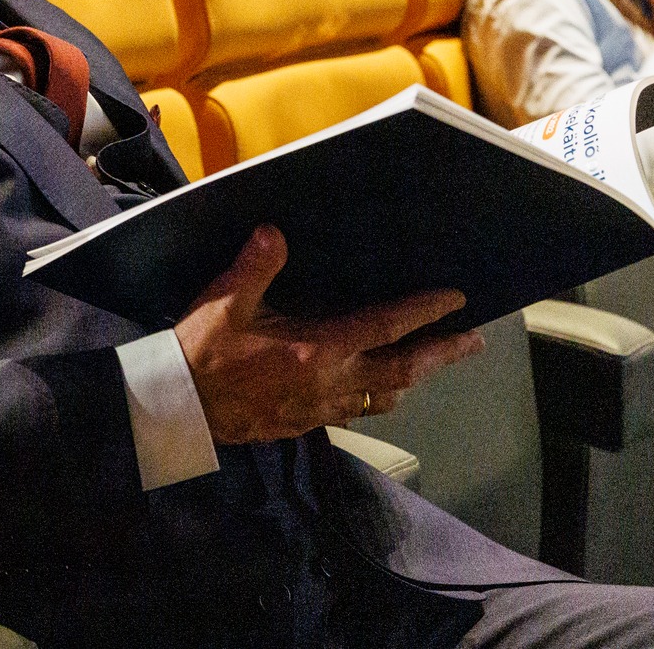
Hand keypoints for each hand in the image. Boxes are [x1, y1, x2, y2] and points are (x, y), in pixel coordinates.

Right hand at [172, 226, 484, 444]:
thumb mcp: (225, 301)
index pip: (385, 326)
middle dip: (441, 353)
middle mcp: (330, 381)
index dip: (424, 312)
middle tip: (474, 342)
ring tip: (428, 366)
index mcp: (318, 348)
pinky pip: (354, 412)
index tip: (456, 300)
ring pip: (383, 396)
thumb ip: (256, 266)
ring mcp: (320, 407)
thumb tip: (275, 231)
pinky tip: (371, 392)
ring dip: (411, 379)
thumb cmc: (202, 352)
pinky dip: (374, 399)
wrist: (179, 408)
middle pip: (402, 369)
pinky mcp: (305, 423)